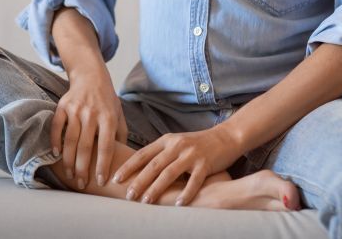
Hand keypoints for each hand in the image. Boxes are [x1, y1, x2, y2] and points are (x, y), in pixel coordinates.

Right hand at [51, 69, 128, 189]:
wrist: (91, 76)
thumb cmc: (107, 100)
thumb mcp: (119, 115)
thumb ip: (121, 136)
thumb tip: (125, 159)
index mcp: (108, 117)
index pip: (106, 146)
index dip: (103, 165)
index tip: (101, 181)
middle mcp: (92, 113)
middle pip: (86, 146)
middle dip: (83, 168)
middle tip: (81, 184)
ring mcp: (76, 109)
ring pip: (70, 140)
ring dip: (68, 160)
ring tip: (69, 175)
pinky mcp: (63, 105)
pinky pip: (57, 126)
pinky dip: (55, 141)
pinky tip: (56, 154)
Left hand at [111, 126, 242, 205]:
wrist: (226, 137)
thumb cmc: (197, 143)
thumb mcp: (176, 143)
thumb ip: (160, 153)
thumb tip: (139, 169)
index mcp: (167, 140)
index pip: (143, 154)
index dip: (128, 167)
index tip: (116, 178)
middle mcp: (177, 146)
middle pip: (153, 165)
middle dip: (138, 181)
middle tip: (127, 195)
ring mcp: (191, 154)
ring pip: (169, 173)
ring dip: (156, 188)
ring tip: (145, 201)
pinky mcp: (205, 164)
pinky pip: (193, 181)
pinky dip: (185, 193)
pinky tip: (177, 204)